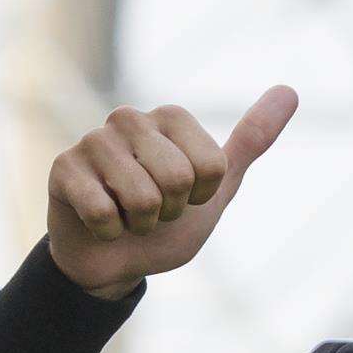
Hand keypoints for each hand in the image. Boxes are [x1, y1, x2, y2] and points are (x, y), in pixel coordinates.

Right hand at [46, 86, 299, 298]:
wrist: (113, 262)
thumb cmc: (165, 222)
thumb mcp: (216, 186)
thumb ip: (250, 141)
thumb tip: (290, 91)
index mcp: (170, 116)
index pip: (212, 166)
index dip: (201, 197)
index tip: (183, 199)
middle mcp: (128, 118)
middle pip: (178, 179)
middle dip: (169, 212)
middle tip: (152, 211)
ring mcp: (92, 140)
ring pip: (142, 197)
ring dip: (140, 224)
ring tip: (127, 216)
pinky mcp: (62, 168)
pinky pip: (103, 212)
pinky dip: (109, 232)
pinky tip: (100, 222)